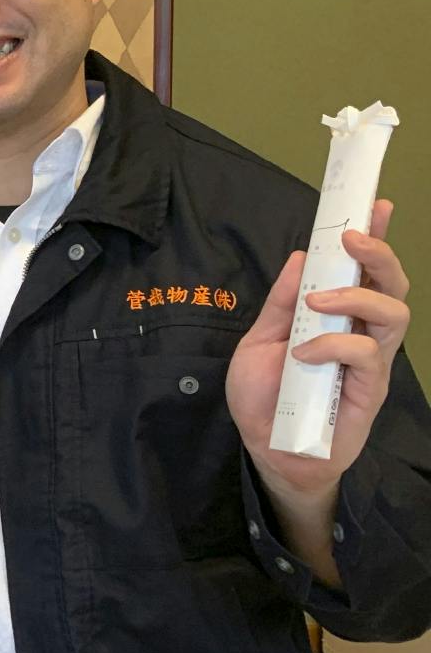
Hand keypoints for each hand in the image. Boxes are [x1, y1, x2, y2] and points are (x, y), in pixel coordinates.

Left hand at [228, 200, 410, 500]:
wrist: (266, 448)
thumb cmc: (265, 395)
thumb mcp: (259, 340)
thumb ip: (280, 302)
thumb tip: (298, 256)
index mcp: (337, 315)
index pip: (363, 270)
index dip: (375, 237)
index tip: (376, 204)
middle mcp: (361, 332)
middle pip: (392, 285)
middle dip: (378, 255)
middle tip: (350, 239)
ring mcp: (369, 360)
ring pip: (392, 314)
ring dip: (355, 297)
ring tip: (318, 301)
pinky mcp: (369, 389)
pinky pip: (365, 354)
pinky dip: (332, 345)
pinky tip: (303, 354)